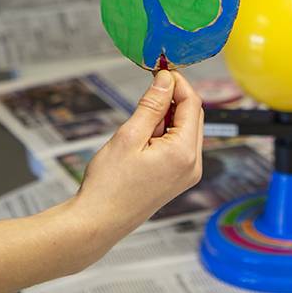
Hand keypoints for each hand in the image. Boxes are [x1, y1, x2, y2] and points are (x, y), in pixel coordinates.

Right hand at [68, 69, 203, 261]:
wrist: (97, 222)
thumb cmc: (108, 185)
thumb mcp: (129, 135)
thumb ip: (152, 104)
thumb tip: (166, 79)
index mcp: (184, 153)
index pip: (193, 104)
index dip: (178, 83)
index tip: (161, 70)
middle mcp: (193, 165)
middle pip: (193, 116)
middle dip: (174, 97)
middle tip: (150, 86)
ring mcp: (187, 174)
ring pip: (186, 129)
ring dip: (168, 116)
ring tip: (139, 120)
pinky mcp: (177, 179)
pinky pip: (179, 145)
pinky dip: (165, 132)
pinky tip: (144, 135)